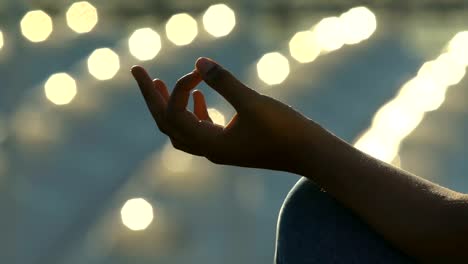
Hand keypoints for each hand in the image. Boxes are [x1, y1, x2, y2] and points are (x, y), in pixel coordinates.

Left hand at [131, 58, 325, 172]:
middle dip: (151, 96)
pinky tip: (198, 98)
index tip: (196, 72)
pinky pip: (200, 130)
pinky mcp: (229, 145)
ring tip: (158, 82)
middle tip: (137, 70)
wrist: (309, 154)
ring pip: (180, 128)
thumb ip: (224, 82)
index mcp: (210, 145)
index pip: (177, 113)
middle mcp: (208, 150)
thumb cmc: (285, 131)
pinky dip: (193, 112)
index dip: (180, 87)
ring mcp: (218, 149)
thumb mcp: (254, 103)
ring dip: (168, 105)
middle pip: (166, 124)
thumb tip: (198, 61)